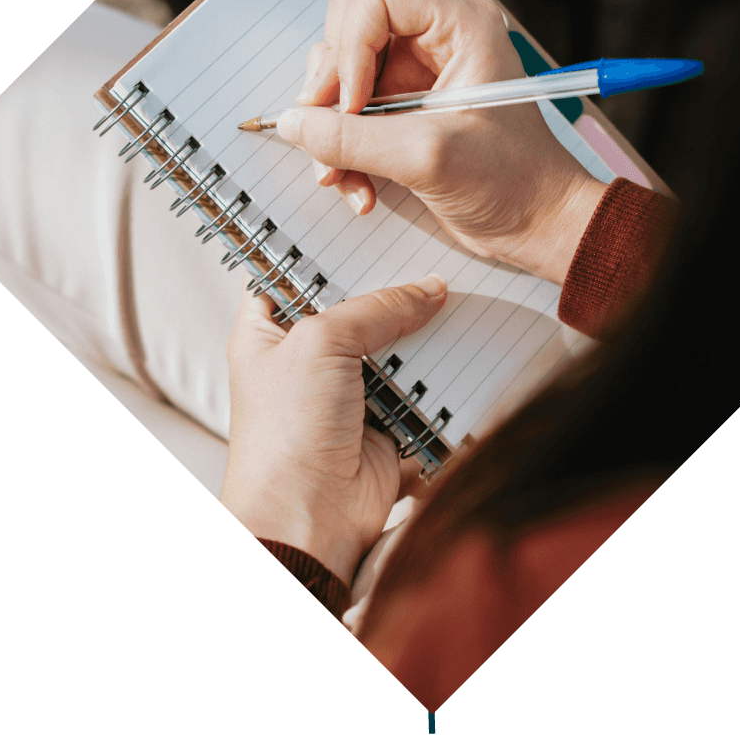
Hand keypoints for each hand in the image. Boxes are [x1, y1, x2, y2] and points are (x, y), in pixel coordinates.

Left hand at [218, 277, 450, 590]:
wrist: (310, 516)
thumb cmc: (285, 431)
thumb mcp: (321, 342)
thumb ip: (376, 308)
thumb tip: (429, 290)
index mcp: (269, 332)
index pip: (296, 274)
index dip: (330, 251)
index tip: (370, 223)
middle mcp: (308, 360)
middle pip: (360, 311)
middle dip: (395, 293)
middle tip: (432, 258)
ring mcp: (350, 395)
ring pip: (398, 351)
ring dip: (426, 337)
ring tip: (461, 302)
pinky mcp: (388, 427)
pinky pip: (424, 394)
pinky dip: (446, 381)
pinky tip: (471, 351)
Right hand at [271, 0, 604, 286]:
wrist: (539, 226)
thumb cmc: (515, 185)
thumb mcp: (429, 158)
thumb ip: (353, 139)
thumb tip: (293, 124)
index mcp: (459, 25)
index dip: (348, 45)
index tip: (351, 105)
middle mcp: (435, 38)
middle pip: (344, 27)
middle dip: (330, 87)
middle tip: (331, 135)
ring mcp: (417, 73)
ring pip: (338, 74)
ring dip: (331, 129)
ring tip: (345, 176)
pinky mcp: (404, 108)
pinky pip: (347, 113)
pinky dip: (342, 150)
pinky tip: (360, 188)